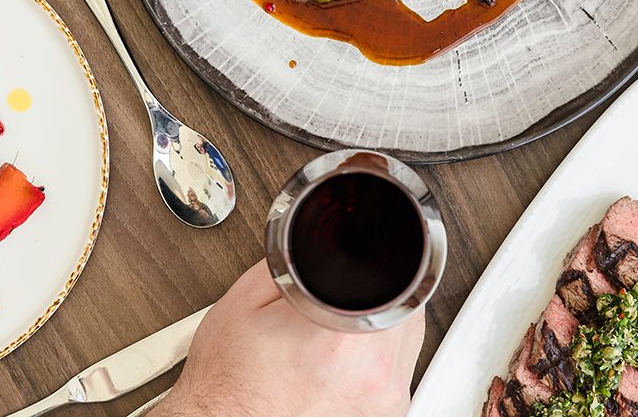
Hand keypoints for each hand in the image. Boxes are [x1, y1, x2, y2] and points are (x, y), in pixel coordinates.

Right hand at [154, 262, 424, 416]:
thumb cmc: (229, 381)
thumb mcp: (245, 301)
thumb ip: (291, 259)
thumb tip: (318, 237)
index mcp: (340, 338)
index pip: (397, 277)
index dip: (380, 262)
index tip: (361, 266)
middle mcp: (372, 374)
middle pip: (407, 307)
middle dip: (378, 294)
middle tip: (335, 301)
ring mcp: (384, 400)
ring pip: (409, 338)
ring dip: (381, 326)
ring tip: (334, 334)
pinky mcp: (387, 415)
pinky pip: (399, 371)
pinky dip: (376, 359)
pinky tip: (339, 362)